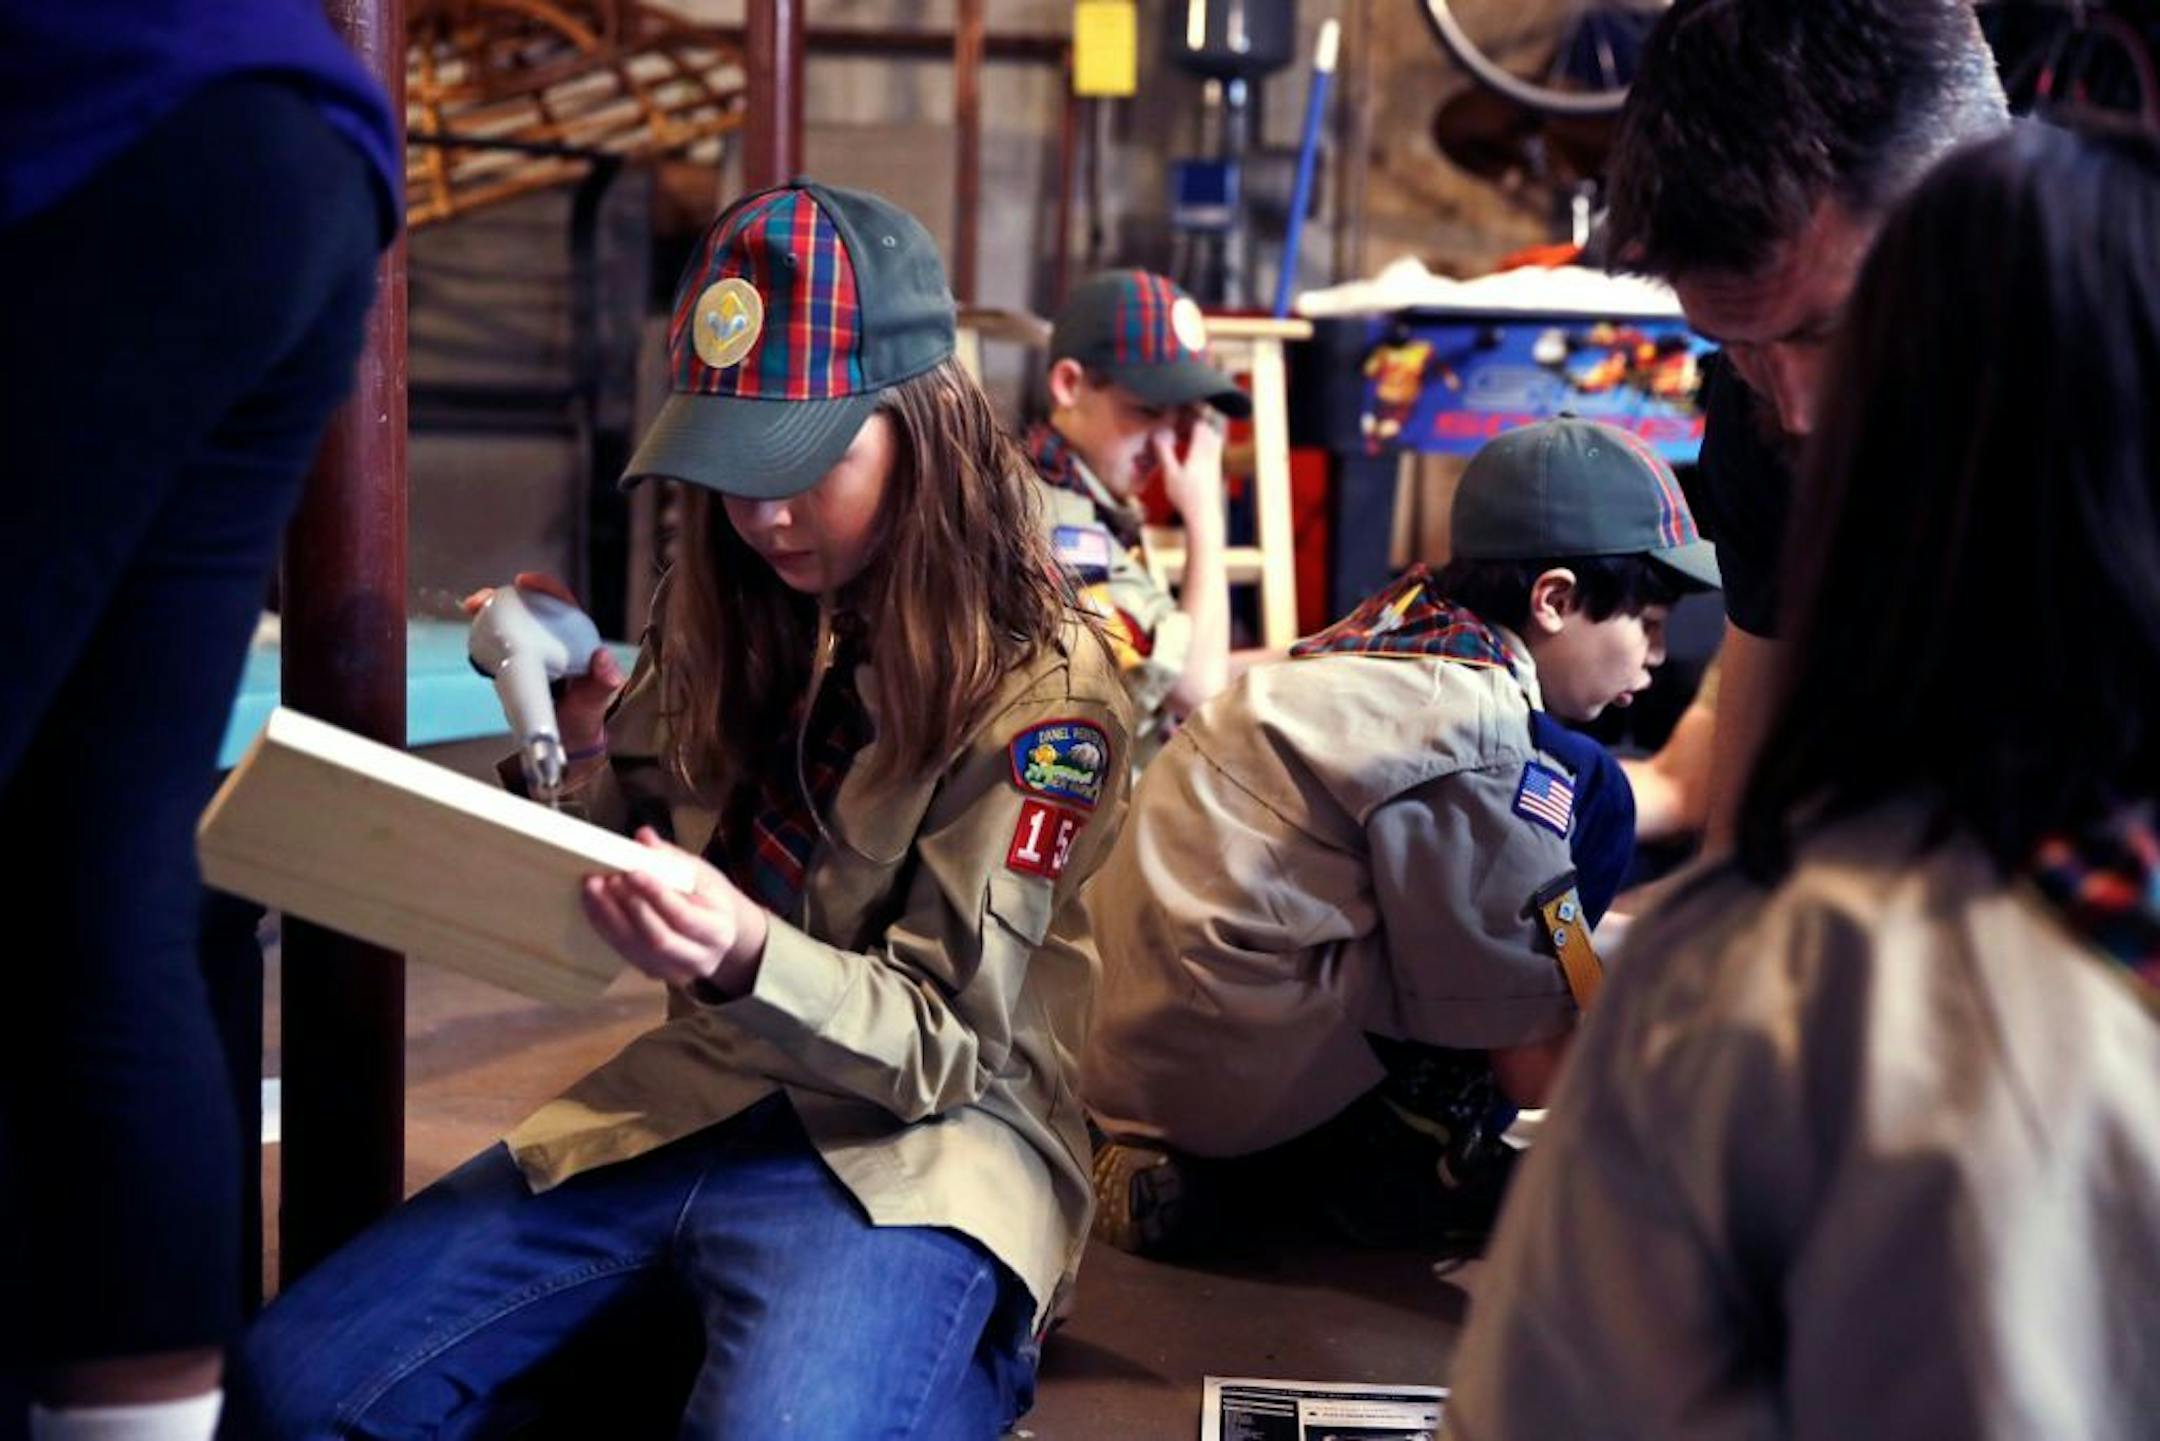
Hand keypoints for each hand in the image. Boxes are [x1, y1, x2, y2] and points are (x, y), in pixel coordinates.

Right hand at [462, 572, 625, 750]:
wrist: (567, 739)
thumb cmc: (585, 715)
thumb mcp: (595, 699)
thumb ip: (602, 682)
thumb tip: (604, 661)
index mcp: (576, 640)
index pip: (562, 605)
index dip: (545, 589)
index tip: (526, 581)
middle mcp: (554, 641)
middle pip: (530, 608)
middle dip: (506, 596)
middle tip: (485, 597)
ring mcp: (534, 651)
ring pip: (512, 622)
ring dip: (491, 610)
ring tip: (473, 607)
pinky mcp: (517, 664)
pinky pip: (501, 643)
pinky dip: (486, 633)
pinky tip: (472, 628)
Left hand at [581, 828, 769, 995]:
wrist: (716, 933)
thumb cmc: (709, 897)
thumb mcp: (701, 873)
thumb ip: (672, 857)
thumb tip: (644, 836)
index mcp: (719, 932)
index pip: (684, 916)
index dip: (656, 895)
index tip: (632, 871)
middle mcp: (699, 959)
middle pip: (657, 938)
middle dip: (628, 907)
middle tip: (606, 878)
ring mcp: (674, 972)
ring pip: (635, 948)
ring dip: (609, 916)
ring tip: (593, 887)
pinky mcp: (652, 973)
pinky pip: (623, 951)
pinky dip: (604, 926)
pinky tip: (593, 903)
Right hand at [1154, 409, 1224, 531]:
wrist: (1204, 517)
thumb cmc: (1187, 498)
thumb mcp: (1170, 475)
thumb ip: (1164, 452)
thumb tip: (1158, 433)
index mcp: (1200, 452)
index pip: (1201, 424)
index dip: (1194, 412)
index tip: (1185, 404)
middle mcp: (1211, 454)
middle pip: (1210, 429)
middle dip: (1200, 419)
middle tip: (1188, 412)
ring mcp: (1216, 463)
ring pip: (1214, 438)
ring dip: (1204, 430)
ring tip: (1191, 426)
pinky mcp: (1216, 471)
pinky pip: (1214, 449)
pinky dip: (1206, 442)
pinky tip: (1197, 446)